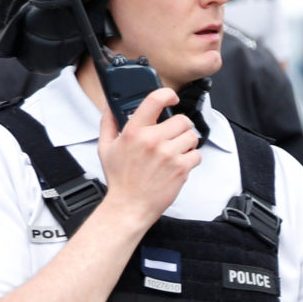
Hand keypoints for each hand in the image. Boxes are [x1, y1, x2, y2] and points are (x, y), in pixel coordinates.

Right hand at [97, 89, 198, 223]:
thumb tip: (109, 108)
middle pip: (181, 119)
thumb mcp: (106, 148)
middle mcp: (152, 140)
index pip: (155, 100)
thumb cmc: (120, 180)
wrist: (129, 207)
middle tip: (172, 136)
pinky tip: (178, 164)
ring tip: (175, 151)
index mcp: (134, 132)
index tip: (172, 98)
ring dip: (186, 142)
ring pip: (191, 136)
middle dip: (179, 127)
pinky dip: (191, 159)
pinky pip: (196, 154)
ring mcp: (168, 154)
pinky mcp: (181, 168)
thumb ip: (108, 124)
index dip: (168, 94)